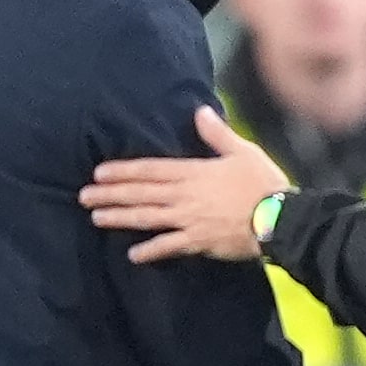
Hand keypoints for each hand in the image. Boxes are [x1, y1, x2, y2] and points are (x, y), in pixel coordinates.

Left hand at [79, 107, 289, 263]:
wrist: (280, 219)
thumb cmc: (263, 183)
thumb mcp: (242, 151)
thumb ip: (216, 133)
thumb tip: (199, 111)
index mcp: (193, 172)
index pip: (150, 170)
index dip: (123, 171)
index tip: (100, 172)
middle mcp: (184, 196)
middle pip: (141, 194)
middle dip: (111, 194)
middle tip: (84, 196)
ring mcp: (189, 221)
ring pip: (147, 219)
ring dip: (120, 218)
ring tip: (97, 218)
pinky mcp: (198, 242)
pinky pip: (169, 247)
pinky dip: (150, 251)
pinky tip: (132, 255)